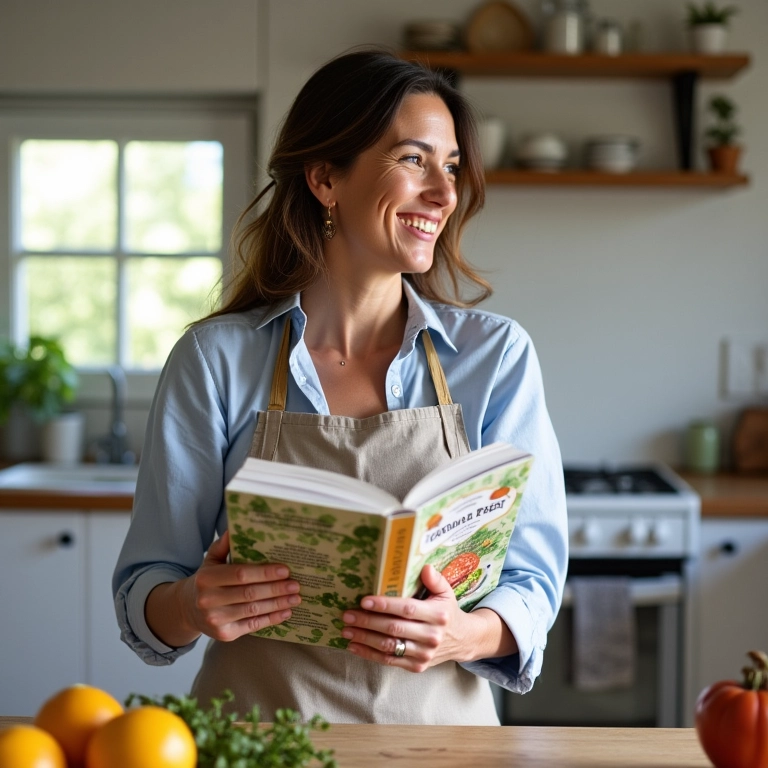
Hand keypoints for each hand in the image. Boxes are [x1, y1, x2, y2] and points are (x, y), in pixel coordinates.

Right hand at [177, 530, 301, 641]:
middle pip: (250, 593)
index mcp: (206, 578)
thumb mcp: (210, 561)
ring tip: (295, 597)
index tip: (285, 570)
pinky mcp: (225, 635)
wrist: (188, 610)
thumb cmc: (206, 581)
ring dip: (278, 604)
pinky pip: (253, 626)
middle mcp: (208, 600)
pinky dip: (272, 619)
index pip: (240, 574)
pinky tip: (286, 612)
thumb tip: (236, 528)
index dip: (264, 572)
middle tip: (295, 584)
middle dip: (276, 589)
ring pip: (254, 610)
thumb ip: (223, 545)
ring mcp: (216, 620)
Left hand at [341, 564, 476, 670]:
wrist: (462, 640)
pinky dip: (369, 654)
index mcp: (437, 615)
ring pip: (389, 646)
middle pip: (393, 628)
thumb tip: (425, 568)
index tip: (364, 601)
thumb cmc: (447, 611)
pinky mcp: (417, 667)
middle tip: (346, 615)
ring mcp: (424, 654)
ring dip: (364, 639)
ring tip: (346, 630)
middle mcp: (431, 636)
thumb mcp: (446, 592)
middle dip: (367, 622)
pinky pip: (389, 661)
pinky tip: (354, 646)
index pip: (407, 609)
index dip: (385, 605)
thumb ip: (436, 580)